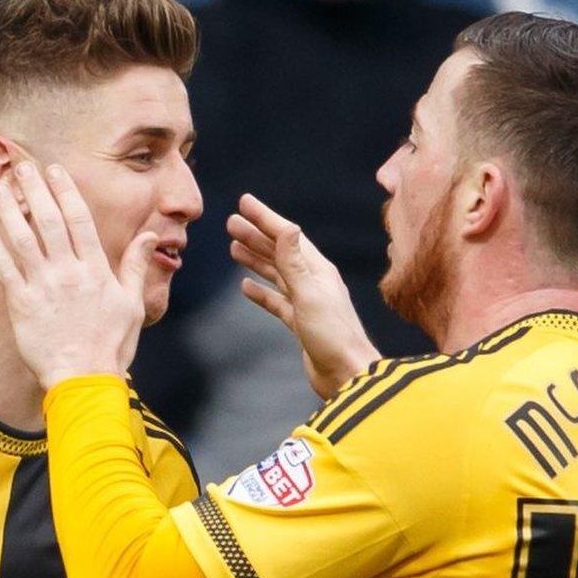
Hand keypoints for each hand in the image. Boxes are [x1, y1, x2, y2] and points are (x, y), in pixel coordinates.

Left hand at [0, 162, 155, 388]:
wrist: (84, 380)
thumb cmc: (111, 345)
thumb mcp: (132, 304)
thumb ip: (137, 267)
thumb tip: (151, 237)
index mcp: (97, 269)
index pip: (80, 219)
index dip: (66, 191)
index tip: (55, 170)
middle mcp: (69, 272)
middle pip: (49, 220)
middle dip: (34, 189)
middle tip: (21, 165)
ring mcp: (43, 287)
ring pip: (23, 238)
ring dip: (9, 208)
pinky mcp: (21, 304)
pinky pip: (4, 267)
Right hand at [227, 194, 380, 398]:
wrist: (346, 375)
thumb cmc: (333, 335)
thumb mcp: (310, 294)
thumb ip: (294, 262)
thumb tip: (286, 227)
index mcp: (318, 270)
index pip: (287, 236)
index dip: (264, 218)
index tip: (244, 203)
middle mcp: (313, 281)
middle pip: (279, 252)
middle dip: (255, 235)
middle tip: (231, 222)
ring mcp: (306, 302)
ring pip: (276, 274)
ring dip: (255, 259)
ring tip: (234, 247)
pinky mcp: (300, 322)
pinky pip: (276, 301)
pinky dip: (260, 292)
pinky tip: (245, 287)